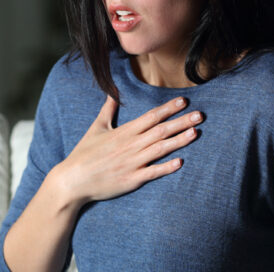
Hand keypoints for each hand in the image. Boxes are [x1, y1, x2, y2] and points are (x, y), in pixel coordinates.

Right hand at [52, 96, 201, 206]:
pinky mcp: (132, 179)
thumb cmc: (84, 154)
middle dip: (181, 122)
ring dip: (179, 141)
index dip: (168, 109)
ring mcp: (132, 163)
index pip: (150, 117)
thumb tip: (113, 93)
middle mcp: (131, 146)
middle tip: (200, 115)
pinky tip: (180, 162)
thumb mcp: (96, 128)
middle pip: (160, 131)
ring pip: (160, 149)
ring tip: (195, 132)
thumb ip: (108, 110)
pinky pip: (152, 172)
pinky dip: (166, 167)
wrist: (73, 180)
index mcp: (124, 132)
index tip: (184, 102)